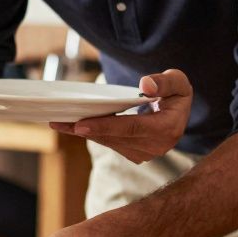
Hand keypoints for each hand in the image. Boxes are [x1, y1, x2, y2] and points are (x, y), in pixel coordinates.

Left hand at [50, 68, 192, 163]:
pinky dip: (91, 134)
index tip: (80, 125)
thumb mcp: (177, 82)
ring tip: (59, 123)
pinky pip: (109, 144)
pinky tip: (71, 126)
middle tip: (59, 122)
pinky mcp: (135, 155)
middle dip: (86, 130)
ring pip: (109, 142)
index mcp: (168, 129)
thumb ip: (165, 82)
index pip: (131, 128)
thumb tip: (145, 85)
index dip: (105, 126)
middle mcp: (156, 146)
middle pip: (114, 137)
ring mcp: (145, 154)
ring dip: (84, 133)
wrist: (179, 112)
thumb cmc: (176, 93)